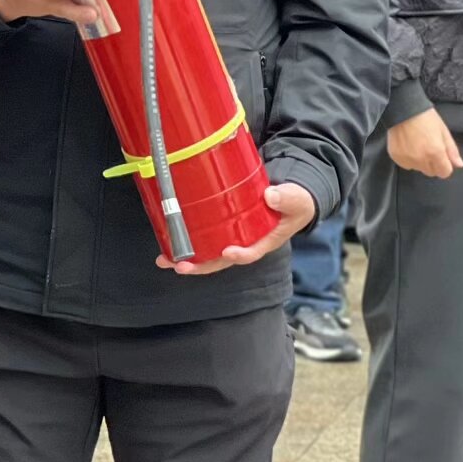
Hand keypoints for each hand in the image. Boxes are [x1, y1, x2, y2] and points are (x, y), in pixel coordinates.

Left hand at [156, 182, 316, 274]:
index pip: (252, 251)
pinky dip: (185, 241)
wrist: (289, 197)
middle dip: (201, 265)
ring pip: (208, 253)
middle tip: (181, 266)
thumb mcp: (297, 199)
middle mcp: (245, 243)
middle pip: (222, 259)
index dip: (240, 254)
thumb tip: (271, 196)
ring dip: (186, 258)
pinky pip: (203, 238)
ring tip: (165, 260)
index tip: (228, 252)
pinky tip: (167, 241)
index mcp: (265, 240)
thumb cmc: (295, 202)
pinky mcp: (222, 228)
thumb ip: (288, 198)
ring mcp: (232, 237)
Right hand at [387, 108, 462, 178]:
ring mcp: (407, 159)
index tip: (442, 158)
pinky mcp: (397, 158)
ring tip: (417, 146)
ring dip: (420, 162)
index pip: (445, 173)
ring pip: (418, 169)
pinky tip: (408, 146)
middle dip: (433, 164)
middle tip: (429, 149)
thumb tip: (459, 165)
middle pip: (431, 172)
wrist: (403, 110)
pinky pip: (406, 165)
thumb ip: (452, 150)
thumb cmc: (426, 118)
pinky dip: (408, 159)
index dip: (445, 166)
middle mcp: (421, 159)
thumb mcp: (444, 131)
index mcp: (436, 153)